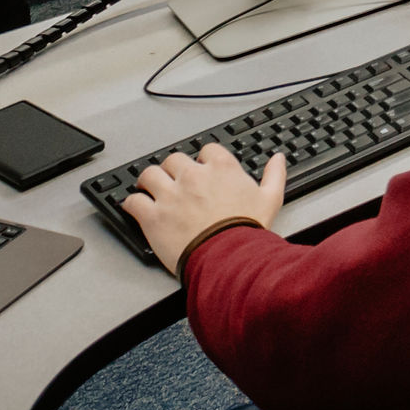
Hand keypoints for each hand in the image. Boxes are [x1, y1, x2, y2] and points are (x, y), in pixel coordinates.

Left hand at [125, 142, 285, 276]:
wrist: (229, 259)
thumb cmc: (248, 232)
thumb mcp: (271, 200)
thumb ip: (274, 175)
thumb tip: (278, 159)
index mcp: (221, 169)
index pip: (206, 150)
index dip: (202, 160)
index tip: (201, 170)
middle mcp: (193, 176)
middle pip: (174, 160)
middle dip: (173, 170)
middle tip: (174, 182)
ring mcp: (171, 195)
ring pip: (149, 175)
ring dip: (148, 182)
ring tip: (150, 190)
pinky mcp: (153, 216)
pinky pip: (134, 201)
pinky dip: (132, 204)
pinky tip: (134, 207)